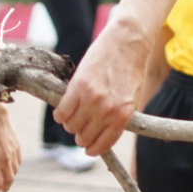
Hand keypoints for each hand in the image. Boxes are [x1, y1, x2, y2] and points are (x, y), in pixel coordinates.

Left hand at [0, 103, 20, 191]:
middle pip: (9, 181)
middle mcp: (5, 162)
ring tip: (6, 179)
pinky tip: (12, 167)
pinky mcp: (18, 148)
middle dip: (5, 188)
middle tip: (2, 191)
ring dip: (11, 178)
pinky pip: (18, 162)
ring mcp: (13, 155)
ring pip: (15, 172)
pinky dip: (15, 167)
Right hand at [53, 18, 150, 153]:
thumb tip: (104, 136)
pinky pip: (61, 113)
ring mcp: (91, 99)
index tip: (88, 148)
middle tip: (80, 128)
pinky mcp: (77, 87)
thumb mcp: (132, 97)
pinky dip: (60, 115)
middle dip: (81, 136)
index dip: (93, 149)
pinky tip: (64, 109)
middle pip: (84, 137)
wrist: (126, 43)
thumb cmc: (130, 69)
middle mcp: (107, 110)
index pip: (103, 144)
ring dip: (70, 124)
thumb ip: (120, 117)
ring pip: (71, 126)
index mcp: (123, 115)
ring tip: (74, 115)